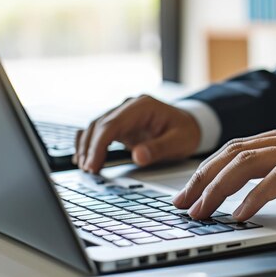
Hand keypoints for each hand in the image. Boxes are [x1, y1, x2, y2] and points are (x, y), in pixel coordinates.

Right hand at [74, 95, 200, 172]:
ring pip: (95, 126)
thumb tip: (137, 157)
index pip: (112, 124)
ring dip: (87, 146)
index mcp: (142, 106)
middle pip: (100, 124)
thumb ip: (158, 149)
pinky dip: (90, 143)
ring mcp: (123, 113)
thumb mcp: (179, 142)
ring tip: (85, 167)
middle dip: (90, 148)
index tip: (93, 164)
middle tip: (89, 170)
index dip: (99, 145)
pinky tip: (85, 158)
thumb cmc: (186, 132)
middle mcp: (129, 106)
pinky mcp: (120, 124)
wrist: (190, 125)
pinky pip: (99, 131)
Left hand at [173, 121, 275, 221]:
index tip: (191, 192)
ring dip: (219, 188)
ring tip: (203, 211)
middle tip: (184, 204)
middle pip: (233, 153)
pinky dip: (253, 197)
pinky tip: (239, 214)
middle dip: (202, 178)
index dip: (209, 170)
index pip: (237, 148)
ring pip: (247, 162)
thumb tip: (253, 192)